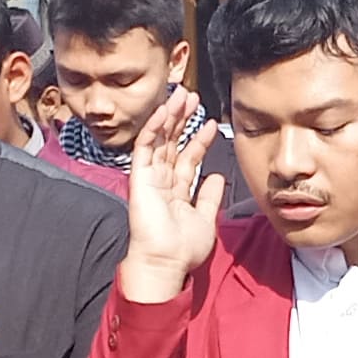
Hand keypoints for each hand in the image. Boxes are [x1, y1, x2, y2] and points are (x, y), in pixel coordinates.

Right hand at [119, 88, 225, 302]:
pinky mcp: (139, 177)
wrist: (166, 262)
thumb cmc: (183, 248)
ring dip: (169, 117)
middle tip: (192, 97)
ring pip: (159, 140)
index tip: (212, 122)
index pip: (188, 157)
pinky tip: (163, 112)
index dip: (199, 139)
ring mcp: (149, 178)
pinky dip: (153, 128)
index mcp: (176, 190)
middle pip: (172, 143)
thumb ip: (211, 197)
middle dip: (182, 119)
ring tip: (181, 96)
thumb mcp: (206, 219)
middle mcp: (162, 181)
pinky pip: (145, 148)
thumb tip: (218, 177)